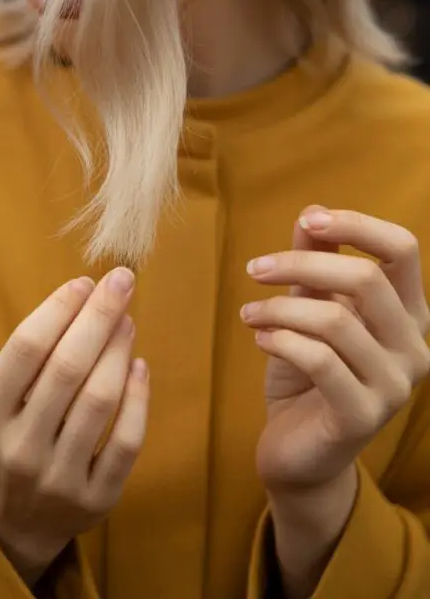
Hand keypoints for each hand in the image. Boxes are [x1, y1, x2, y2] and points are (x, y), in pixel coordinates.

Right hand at [0, 268, 148, 586]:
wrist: (13, 524)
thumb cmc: (8, 437)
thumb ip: (28, 358)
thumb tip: (84, 295)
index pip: (26, 347)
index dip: (59, 308)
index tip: (84, 281)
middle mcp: (19, 450)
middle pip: (67, 368)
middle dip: (99, 316)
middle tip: (121, 281)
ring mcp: (58, 479)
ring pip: (99, 400)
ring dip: (118, 350)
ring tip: (126, 320)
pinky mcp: (96, 500)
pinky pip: (127, 441)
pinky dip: (138, 397)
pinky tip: (138, 365)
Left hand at [242, 208, 429, 491]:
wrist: (298, 450)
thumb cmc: (307, 371)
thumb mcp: (309, 309)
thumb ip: (313, 265)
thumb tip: (310, 213)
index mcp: (409, 313)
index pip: (402, 249)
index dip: (356, 225)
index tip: (309, 219)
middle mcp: (414, 347)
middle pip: (367, 280)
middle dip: (301, 265)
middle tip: (255, 268)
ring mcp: (394, 386)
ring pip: (336, 320)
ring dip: (279, 308)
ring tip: (250, 313)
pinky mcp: (363, 416)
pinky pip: (319, 359)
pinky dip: (280, 339)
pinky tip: (259, 338)